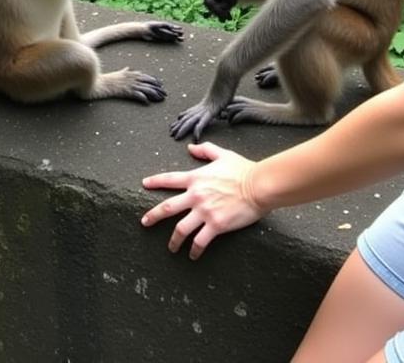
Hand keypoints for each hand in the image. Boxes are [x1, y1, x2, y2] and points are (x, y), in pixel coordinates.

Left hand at [141, 143, 263, 258]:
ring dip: (173, 240)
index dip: (155, 182)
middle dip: (153, 216)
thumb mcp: (222, 154)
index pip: (169, 179)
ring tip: (171, 248)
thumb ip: (205, 150)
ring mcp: (204, 211)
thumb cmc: (243, 170)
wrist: (259, 186)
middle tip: (144, 222)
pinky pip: (200, 241)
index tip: (144, 184)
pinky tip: (192, 255)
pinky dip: (194, 250)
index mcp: (196, 178)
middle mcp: (196, 196)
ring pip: (180, 229)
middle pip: (167, 207)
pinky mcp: (216, 225)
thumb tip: (191, 148)